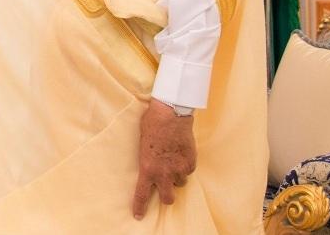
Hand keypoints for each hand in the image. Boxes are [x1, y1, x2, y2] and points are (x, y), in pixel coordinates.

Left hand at [131, 99, 196, 219]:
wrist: (171, 114)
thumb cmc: (151, 125)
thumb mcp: (142, 144)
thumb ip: (146, 160)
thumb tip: (148, 167)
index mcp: (147, 168)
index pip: (142, 194)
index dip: (140, 207)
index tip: (138, 215)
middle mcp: (164, 173)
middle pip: (168, 198)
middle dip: (167, 195)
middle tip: (165, 187)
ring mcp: (179, 169)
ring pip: (180, 182)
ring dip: (176, 176)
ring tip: (172, 160)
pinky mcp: (190, 163)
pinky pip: (188, 171)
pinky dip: (185, 165)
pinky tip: (180, 153)